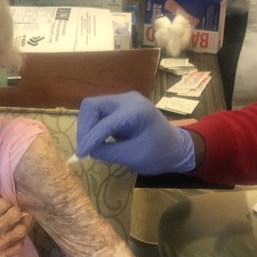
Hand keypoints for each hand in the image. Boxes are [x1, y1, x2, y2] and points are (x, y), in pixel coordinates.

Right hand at [0, 195, 31, 256]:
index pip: (4, 203)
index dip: (6, 202)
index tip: (4, 205)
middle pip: (16, 214)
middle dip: (16, 210)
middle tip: (13, 212)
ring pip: (22, 230)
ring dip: (24, 223)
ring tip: (22, 221)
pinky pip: (19, 245)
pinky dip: (21, 238)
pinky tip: (17, 236)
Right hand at [76, 91, 196, 174]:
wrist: (177, 148)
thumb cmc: (159, 154)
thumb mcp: (134, 157)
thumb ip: (108, 152)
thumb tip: (87, 150)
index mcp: (136, 111)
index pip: (105, 122)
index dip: (90, 139)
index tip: (80, 156)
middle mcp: (128, 99)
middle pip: (93, 106)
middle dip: (84, 127)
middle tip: (83, 148)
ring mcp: (124, 100)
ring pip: (93, 107)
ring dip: (87, 126)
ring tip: (88, 145)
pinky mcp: (120, 106)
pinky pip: (99, 111)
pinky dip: (93, 125)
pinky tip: (95, 140)